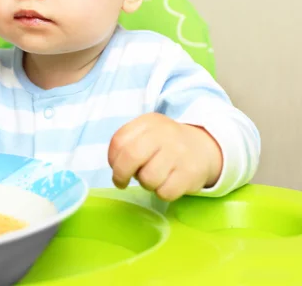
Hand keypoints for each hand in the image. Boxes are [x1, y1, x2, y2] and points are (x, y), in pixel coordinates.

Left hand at [107, 113, 222, 200]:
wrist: (203, 148)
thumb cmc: (165, 144)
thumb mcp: (146, 133)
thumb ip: (127, 143)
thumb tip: (115, 165)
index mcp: (149, 122)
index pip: (119, 140)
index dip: (112, 158)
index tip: (116, 166)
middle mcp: (164, 134)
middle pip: (131, 156)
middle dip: (120, 174)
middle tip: (121, 182)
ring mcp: (179, 153)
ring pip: (148, 178)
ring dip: (146, 184)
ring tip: (154, 177)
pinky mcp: (190, 173)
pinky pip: (165, 192)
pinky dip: (162, 193)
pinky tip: (168, 183)